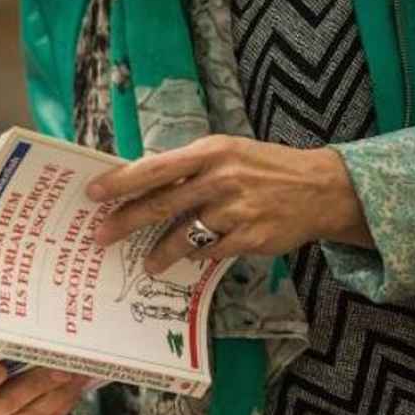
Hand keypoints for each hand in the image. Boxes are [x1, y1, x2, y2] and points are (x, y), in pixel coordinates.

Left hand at [85, 135, 371, 275]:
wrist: (321, 188)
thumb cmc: (264, 168)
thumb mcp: (228, 153)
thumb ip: (189, 168)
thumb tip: (140, 184)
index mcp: (211, 152)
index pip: (155, 167)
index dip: (121, 181)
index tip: (93, 192)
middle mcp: (221, 178)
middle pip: (161, 203)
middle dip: (125, 222)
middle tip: (100, 236)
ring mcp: (236, 210)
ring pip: (182, 236)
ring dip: (160, 253)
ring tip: (148, 263)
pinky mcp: (250, 238)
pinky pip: (209, 252)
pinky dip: (197, 255)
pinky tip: (193, 256)